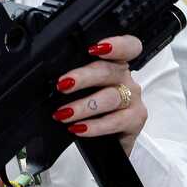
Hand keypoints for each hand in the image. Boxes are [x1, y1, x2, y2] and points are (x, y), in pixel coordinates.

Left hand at [53, 36, 146, 155]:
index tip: (96, 48)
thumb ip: (73, 81)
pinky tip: (79, 128)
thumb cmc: (92, 112)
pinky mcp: (136, 119)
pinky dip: (95, 126)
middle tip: (62, 84)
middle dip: (83, 77)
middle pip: (109, 71)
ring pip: (110, 97)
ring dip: (83, 106)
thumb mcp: (81, 92)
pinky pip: (115, 121)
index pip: (127, 47)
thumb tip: (50, 83)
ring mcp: (133, 99)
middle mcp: (126, 79)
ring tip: (64, 114)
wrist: (106, 142)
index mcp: (114, 65)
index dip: (117, 44)